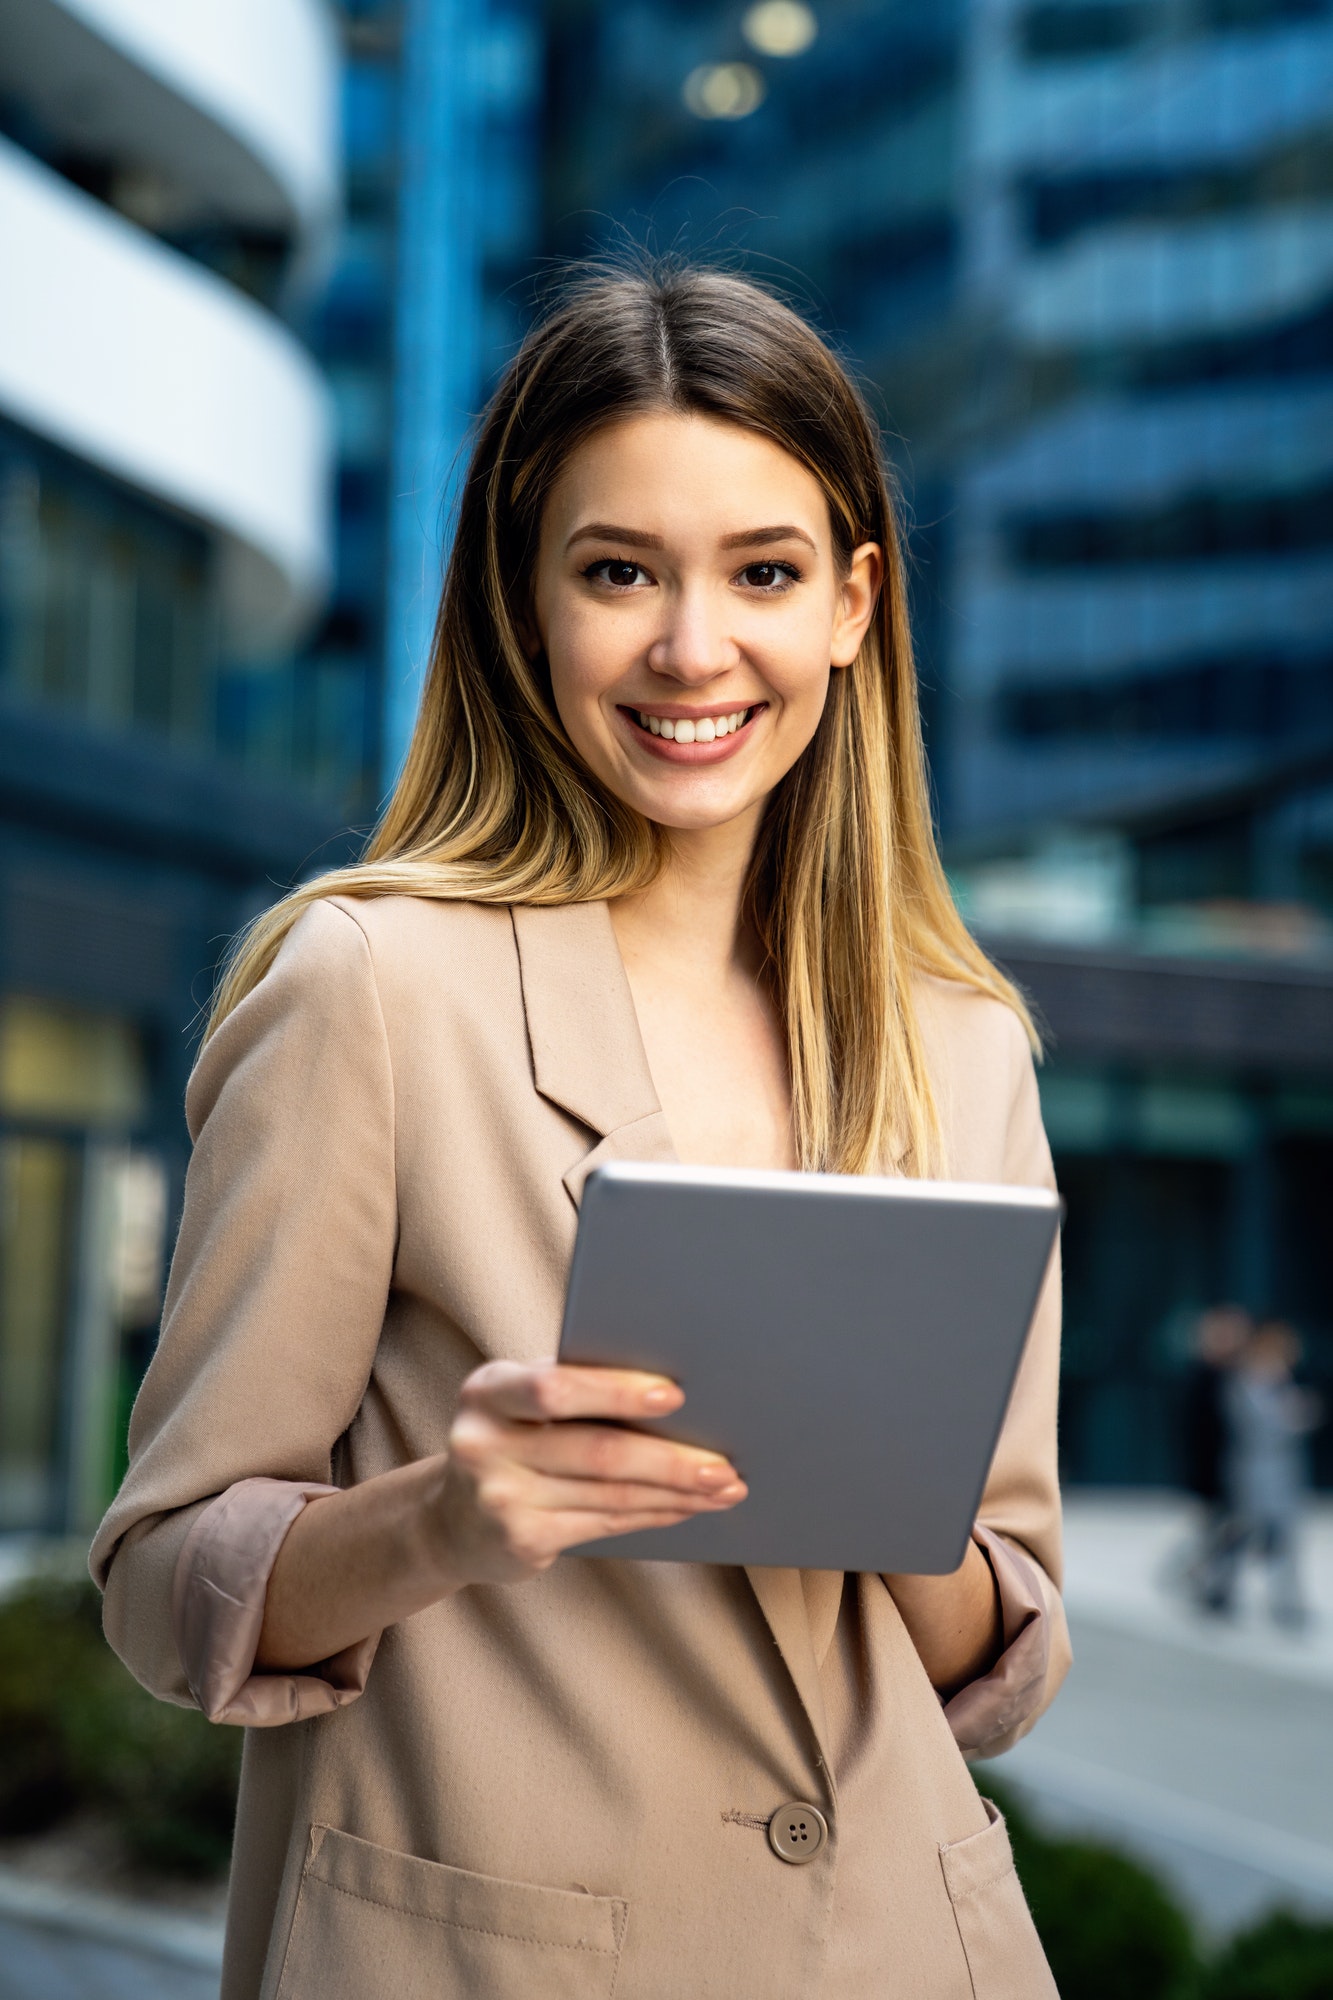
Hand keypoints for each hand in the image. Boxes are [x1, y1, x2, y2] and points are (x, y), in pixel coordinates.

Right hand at [432, 1360, 747, 1586]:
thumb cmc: (510, 1440)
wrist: (450, 1521)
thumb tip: (673, 1395)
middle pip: (595, 1450)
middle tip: (723, 1462)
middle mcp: (484, 1444)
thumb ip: (571, 1388)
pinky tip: (687, 1507)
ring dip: (676, 1491)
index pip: (554, 1388)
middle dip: (670, 1457)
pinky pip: (604, 1523)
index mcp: (488, 1390)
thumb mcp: (519, 1403)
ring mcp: (500, 1498)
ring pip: (610, 1494)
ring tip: (723, 1486)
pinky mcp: (521, 1541)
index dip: (617, 1391)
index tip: (675, 1395)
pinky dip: (654, 1514)